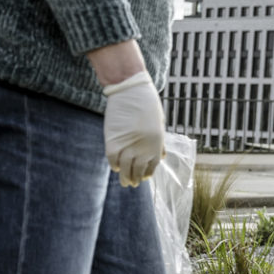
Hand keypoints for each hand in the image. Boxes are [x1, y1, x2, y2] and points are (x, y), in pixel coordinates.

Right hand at [101, 71, 164, 186]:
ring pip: (125, 168)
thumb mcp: (159, 123)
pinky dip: (114, 164)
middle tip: (132, 184)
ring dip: (125, 176)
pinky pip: (112, 158)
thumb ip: (159, 141)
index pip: (152, 166)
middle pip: (138, 170)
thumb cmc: (147, 104)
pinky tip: (116, 167)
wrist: (131, 90)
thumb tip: (161, 157)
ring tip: (124, 182)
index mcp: (157, 143)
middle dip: (135, 178)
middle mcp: (143, 147)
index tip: (144, 177)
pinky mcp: (113, 140)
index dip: (148, 173)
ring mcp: (128, 144)